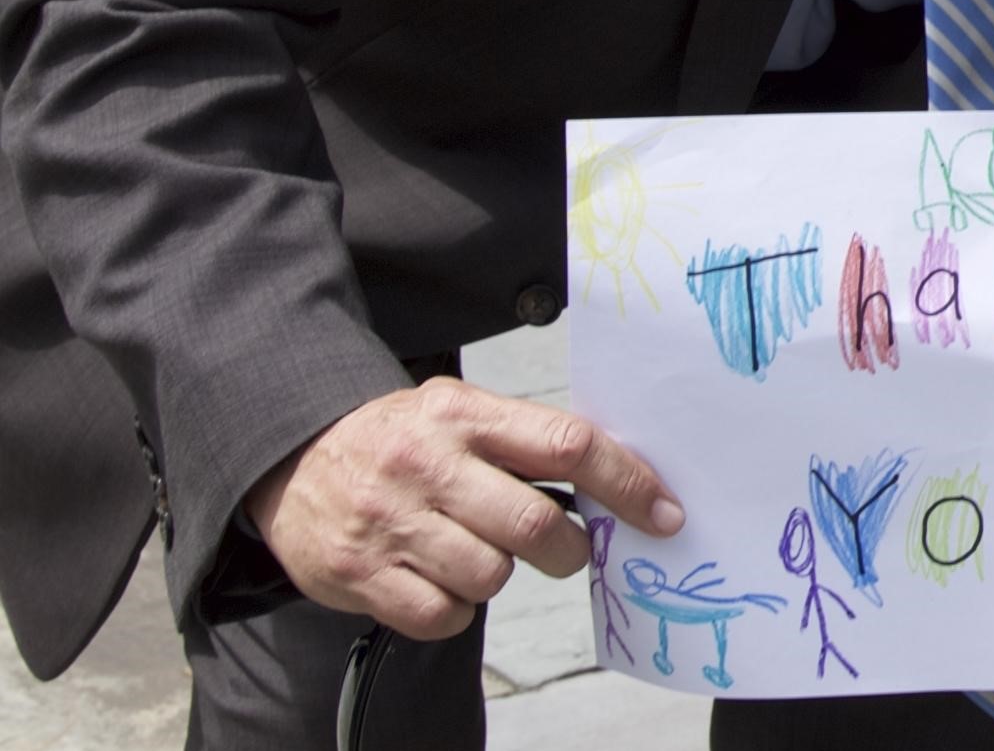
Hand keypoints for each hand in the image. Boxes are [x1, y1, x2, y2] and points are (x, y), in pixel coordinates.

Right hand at [245, 378, 683, 639]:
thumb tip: (618, 480)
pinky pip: (442, 614)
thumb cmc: (404, 439)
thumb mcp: (461, 412)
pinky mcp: (358, 574)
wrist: (294, 457)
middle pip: (536, 524)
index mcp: (466, 415)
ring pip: (491, 575)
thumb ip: (528, 440)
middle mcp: (428, 464)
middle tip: (567, 549)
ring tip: (478, 550)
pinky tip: (439, 577)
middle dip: (570, 550)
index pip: (568, 445)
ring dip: (503, 575)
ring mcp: (391, 522)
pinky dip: (456, 608)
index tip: (665, 514)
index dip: (628, 483)